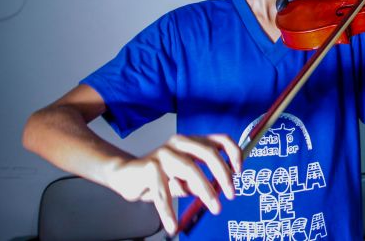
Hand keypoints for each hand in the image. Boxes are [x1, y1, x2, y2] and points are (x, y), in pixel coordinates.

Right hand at [107, 134, 241, 234]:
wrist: (125, 174)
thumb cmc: (158, 175)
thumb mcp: (184, 178)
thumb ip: (199, 180)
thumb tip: (219, 190)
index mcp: (192, 142)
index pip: (219, 140)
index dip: (234, 153)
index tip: (239, 172)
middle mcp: (179, 143)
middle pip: (208, 153)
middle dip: (223, 175)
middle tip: (230, 195)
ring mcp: (164, 153)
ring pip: (190, 169)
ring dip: (205, 190)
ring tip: (214, 207)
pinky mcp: (149, 166)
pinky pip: (164, 191)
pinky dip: (169, 210)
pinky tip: (172, 225)